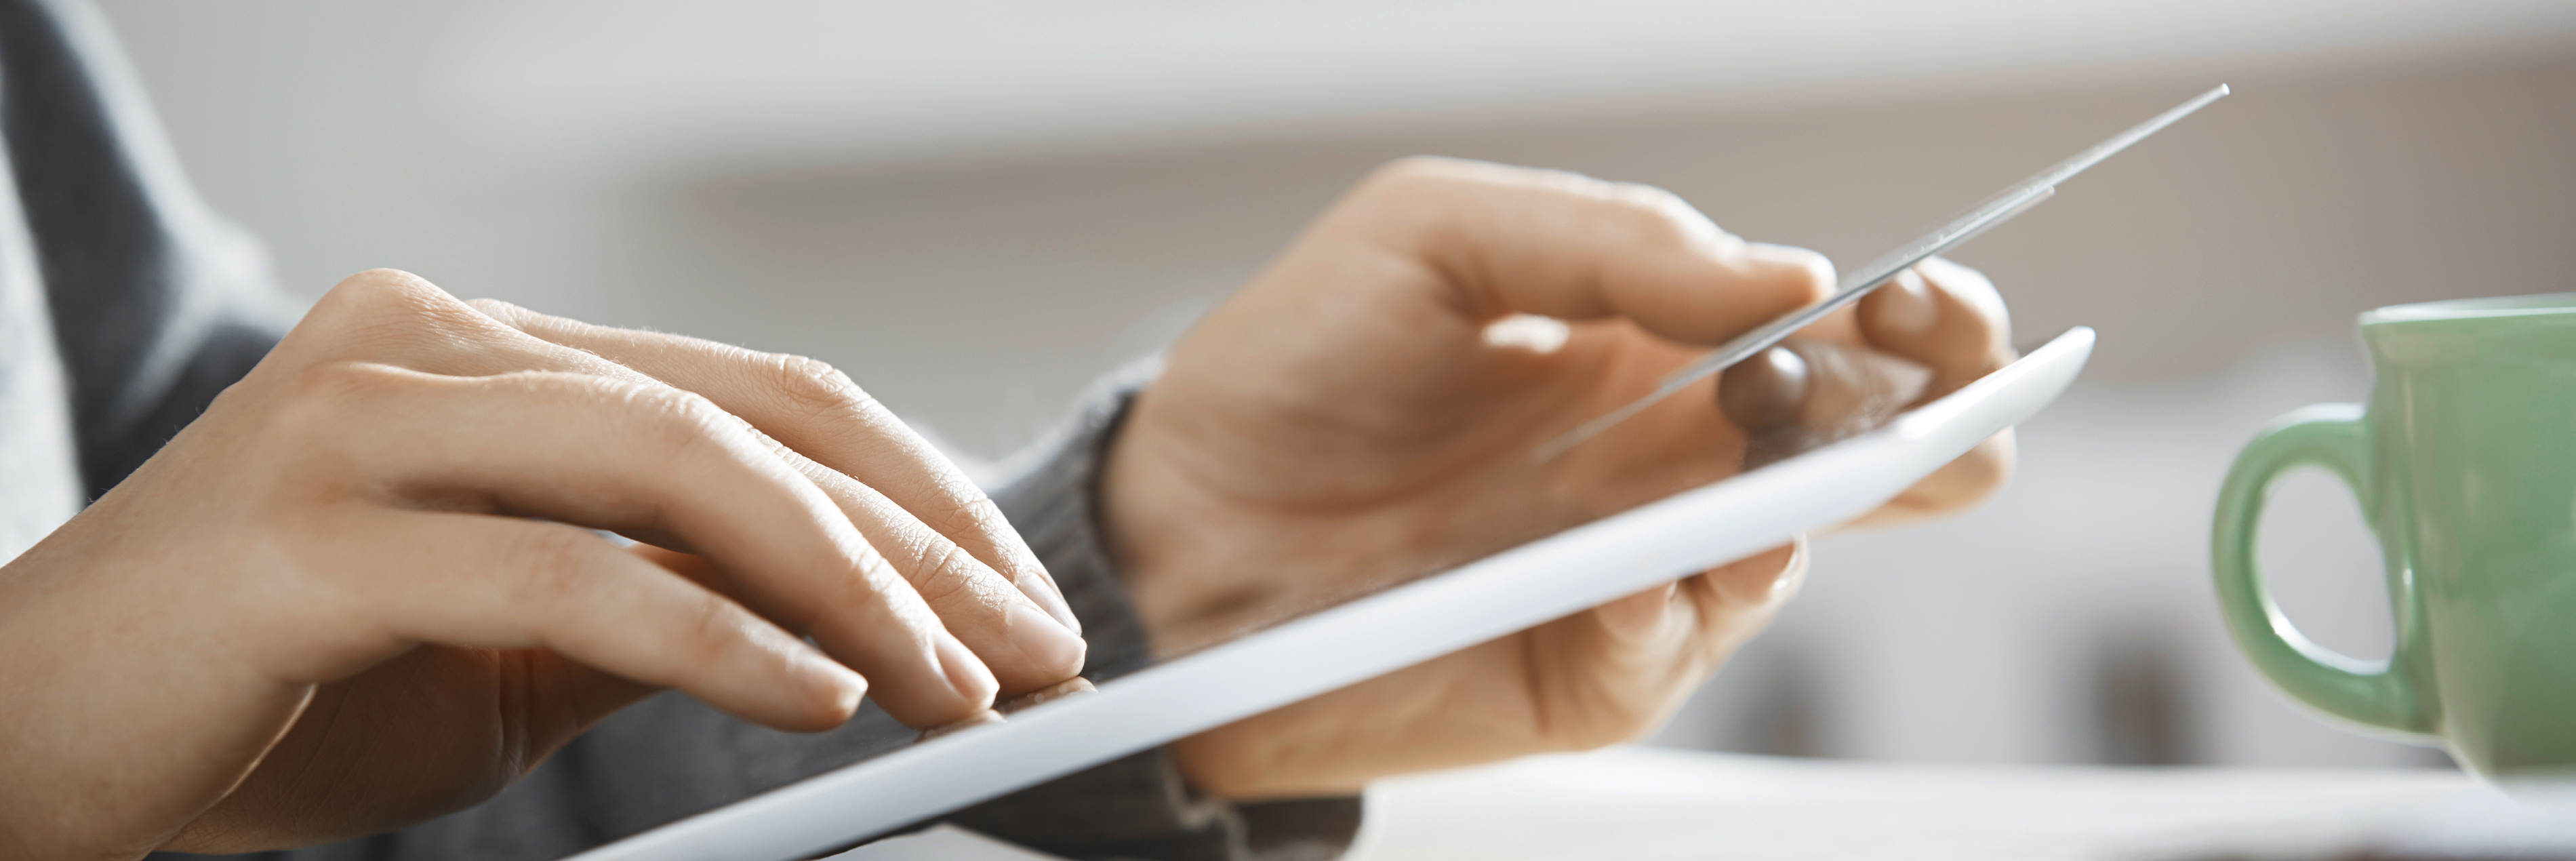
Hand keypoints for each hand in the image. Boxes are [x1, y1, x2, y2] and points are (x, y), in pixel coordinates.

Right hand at [0, 271, 1084, 857]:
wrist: (26, 745)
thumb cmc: (271, 687)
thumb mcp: (504, 643)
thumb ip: (650, 601)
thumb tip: (838, 624)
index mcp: (489, 351)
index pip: (758, 396)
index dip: (914, 495)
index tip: (1017, 601)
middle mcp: (433, 346)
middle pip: (747, 421)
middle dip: (920, 541)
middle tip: (1034, 650)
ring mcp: (367, 422)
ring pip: (677, 470)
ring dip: (851, 587)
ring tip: (953, 687)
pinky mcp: (316, 533)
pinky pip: (569, 573)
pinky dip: (717, 641)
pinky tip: (820, 699)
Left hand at [1099, 158, 2014, 798]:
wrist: (1174, 527)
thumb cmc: (1295, 370)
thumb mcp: (1435, 236)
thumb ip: (1614, 239)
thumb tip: (1791, 283)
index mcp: (1660, 343)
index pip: (1842, 329)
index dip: (1918, 315)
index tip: (1920, 301)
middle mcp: (1674, 460)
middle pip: (1876, 454)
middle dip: (1941, 424)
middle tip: (1924, 398)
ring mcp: (1640, 571)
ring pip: (1789, 556)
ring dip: (1788, 515)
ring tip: (1736, 484)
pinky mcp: (1587, 672)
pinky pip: (1670, 652)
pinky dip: (1657, 615)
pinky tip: (1612, 583)